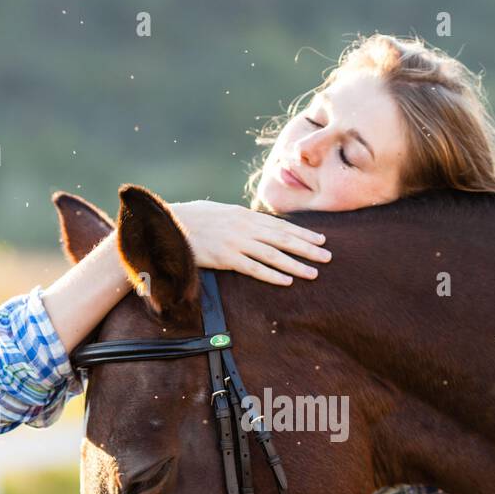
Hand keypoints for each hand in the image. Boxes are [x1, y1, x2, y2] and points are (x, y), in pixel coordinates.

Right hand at [169, 199, 331, 284]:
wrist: (166, 224)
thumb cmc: (191, 219)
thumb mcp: (219, 213)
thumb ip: (239, 220)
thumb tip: (254, 225)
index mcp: (244, 215)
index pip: (280, 225)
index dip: (303, 233)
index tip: (321, 239)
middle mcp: (245, 227)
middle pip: (283, 239)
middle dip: (308, 248)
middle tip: (328, 256)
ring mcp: (236, 242)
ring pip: (274, 254)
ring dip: (296, 264)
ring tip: (315, 272)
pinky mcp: (225, 257)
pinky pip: (254, 268)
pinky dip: (273, 274)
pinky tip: (288, 281)